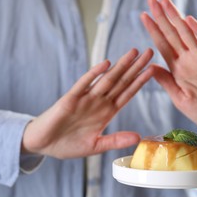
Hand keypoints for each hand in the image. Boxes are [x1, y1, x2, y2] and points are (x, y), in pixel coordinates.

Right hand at [22, 48, 153, 158]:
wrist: (42, 145)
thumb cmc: (68, 144)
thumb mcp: (96, 146)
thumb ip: (116, 140)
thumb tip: (138, 138)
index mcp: (106, 112)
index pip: (127, 93)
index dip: (140, 82)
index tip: (153, 70)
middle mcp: (99, 102)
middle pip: (121, 81)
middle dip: (136, 67)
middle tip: (150, 51)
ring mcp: (85, 99)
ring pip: (107, 79)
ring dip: (121, 66)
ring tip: (134, 52)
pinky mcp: (70, 99)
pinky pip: (84, 85)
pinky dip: (94, 74)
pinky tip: (106, 64)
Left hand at [141, 0, 196, 142]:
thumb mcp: (181, 99)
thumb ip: (167, 82)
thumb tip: (149, 66)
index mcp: (179, 70)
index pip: (163, 45)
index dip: (153, 30)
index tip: (142, 16)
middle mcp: (190, 60)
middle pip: (173, 35)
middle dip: (162, 17)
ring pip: (187, 34)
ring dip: (176, 18)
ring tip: (165, 3)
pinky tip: (188, 20)